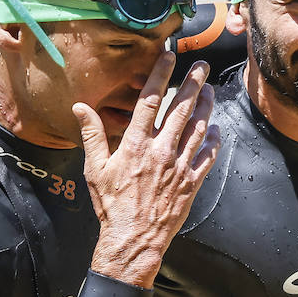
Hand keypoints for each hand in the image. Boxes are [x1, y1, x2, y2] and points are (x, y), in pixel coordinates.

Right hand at [77, 56, 221, 287]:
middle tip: (202, 66)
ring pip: (198, 129)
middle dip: (193, 83)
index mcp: (134, 145)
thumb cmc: (111, 206)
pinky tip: (216, 129)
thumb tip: (81, 107)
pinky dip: (213, 141)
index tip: (168, 56)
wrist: (132, 240)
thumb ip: (92, 135)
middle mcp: (160, 151)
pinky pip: (207, 157)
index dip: (160, 75)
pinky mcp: (191, 183)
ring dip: (206, 107)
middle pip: (180, 109)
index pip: (149, 101)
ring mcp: (179, 166)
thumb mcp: (95, 170)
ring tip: (210, 90)